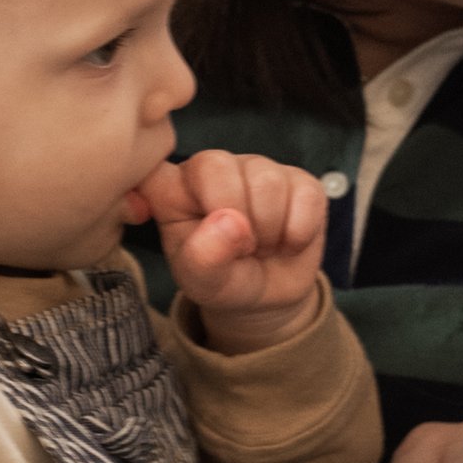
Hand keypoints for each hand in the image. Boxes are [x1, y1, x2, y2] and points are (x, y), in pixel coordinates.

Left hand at [131, 149, 327, 352]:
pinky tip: (287, 241)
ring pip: (267, 182)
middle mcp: (213, 167)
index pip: (156, 169)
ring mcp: (258, 168)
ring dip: (269, 230)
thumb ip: (204, 257)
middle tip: (238, 249)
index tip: (174, 220)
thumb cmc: (222, 279)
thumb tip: (230, 222)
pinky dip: (298, 232)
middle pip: (218, 167)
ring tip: (262, 246)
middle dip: (234, 218)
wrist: (268, 295)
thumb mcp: (203, 282)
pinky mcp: (300, 180)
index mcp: (173, 189)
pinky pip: (306, 196)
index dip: (164, 189)